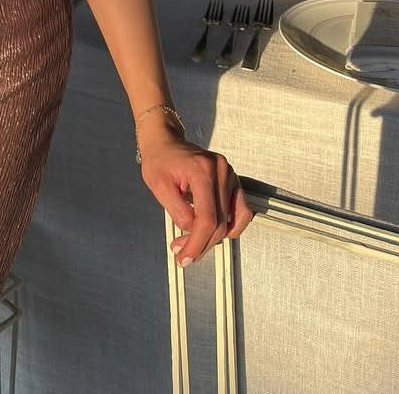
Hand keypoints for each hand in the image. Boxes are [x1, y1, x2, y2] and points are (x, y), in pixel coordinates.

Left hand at [139, 133, 255, 266]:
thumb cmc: (159, 159)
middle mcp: (221, 171)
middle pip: (221, 223)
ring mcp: (230, 175)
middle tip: (183, 253)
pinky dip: (229, 226)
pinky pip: (240, 212)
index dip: (197, 243)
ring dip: (215, 238)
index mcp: (202, 170)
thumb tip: (192, 232)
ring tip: (194, 241)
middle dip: (201, 244)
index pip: (207, 218)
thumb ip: (177, 211)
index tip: (185, 257)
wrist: (165, 142)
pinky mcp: (233, 181)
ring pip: (233, 221)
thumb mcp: (158, 186)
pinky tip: (211, 231)